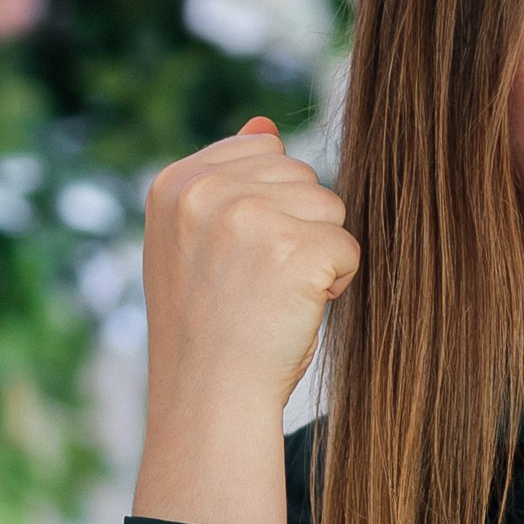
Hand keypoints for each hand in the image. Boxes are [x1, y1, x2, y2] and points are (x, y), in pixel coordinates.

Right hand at [133, 117, 358, 523]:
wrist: (209, 400)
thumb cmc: (209, 329)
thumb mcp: (198, 244)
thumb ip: (227, 180)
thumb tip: (267, 123)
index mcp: (174, 183)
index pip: (262, 151)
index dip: (268, 209)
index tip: (237, 260)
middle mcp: (206, 191)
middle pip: (302, 176)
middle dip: (297, 228)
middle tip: (258, 286)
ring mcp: (248, 216)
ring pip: (330, 208)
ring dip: (318, 255)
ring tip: (274, 298)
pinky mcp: (293, 248)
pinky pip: (349, 247)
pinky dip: (336, 284)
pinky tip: (294, 311)